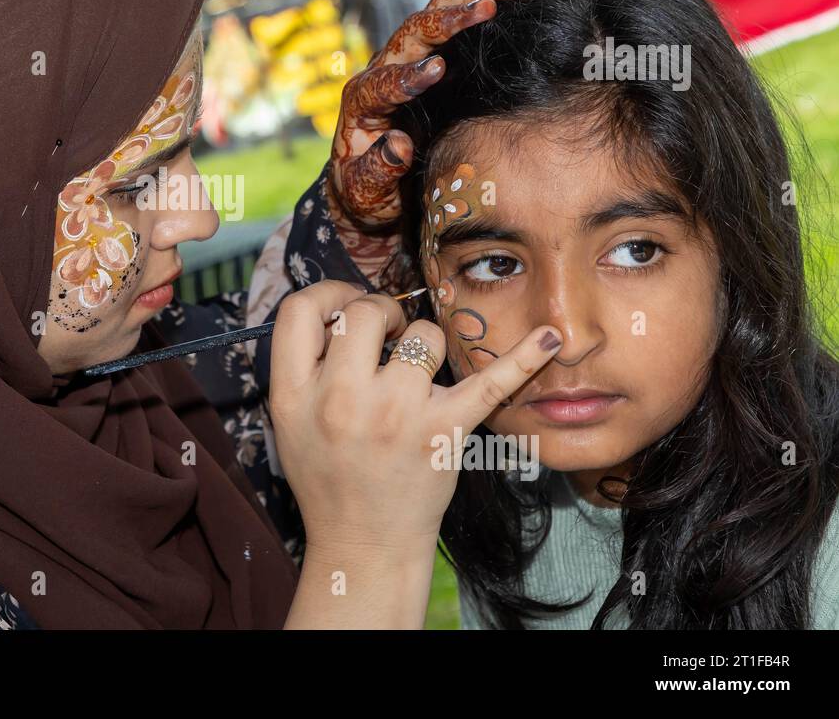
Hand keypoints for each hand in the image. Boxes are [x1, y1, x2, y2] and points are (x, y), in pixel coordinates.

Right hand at [269, 279, 560, 559]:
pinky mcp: (444, 432)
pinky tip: (550, 339)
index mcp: (293, 395)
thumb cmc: (328, 476)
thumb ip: (304, 365)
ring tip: (423, 368)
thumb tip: (341, 308)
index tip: (345, 305)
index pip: (299, 310)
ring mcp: (396, 414)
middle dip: (381, 311)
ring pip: (423, 334)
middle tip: (389, 334)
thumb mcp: (289, 421)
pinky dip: (524, 358)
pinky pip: (490, 382)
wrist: (363, 544)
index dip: (326, 294)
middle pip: (364, 312)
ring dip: (425, 342)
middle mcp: (341, 400)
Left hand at [324, 0, 525, 287]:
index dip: (407, 77)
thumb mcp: (366, 193)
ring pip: (432, 17)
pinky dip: (478, 3)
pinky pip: (451, 24)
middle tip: (488, 7)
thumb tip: (399, 146)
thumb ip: (378, 171)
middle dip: (448, 19)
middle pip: (411, 34)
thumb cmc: (365, 193)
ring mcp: (405, 62)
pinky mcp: (429, 61)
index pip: (381, 85)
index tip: (436, 70)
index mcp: (362, 106)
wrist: (370, 186)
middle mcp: (381, 74)